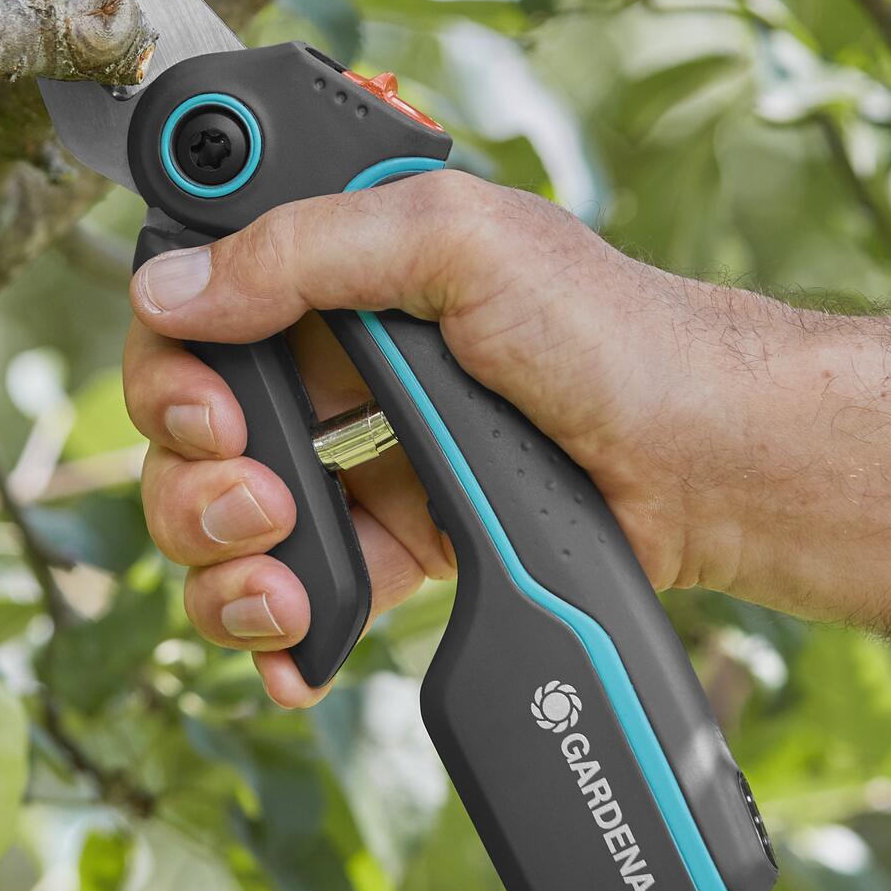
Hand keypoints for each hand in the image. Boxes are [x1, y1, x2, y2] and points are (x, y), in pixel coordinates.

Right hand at [122, 171, 777, 704]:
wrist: (717, 468)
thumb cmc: (619, 335)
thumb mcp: (459, 243)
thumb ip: (309, 251)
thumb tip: (174, 288)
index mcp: (346, 269)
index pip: (198, 306)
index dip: (175, 367)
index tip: (210, 411)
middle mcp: (344, 362)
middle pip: (192, 431)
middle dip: (195, 482)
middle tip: (258, 499)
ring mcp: (368, 459)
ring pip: (228, 522)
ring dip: (225, 566)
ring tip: (283, 585)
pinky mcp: (403, 546)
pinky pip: (304, 593)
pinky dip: (282, 631)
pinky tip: (298, 647)